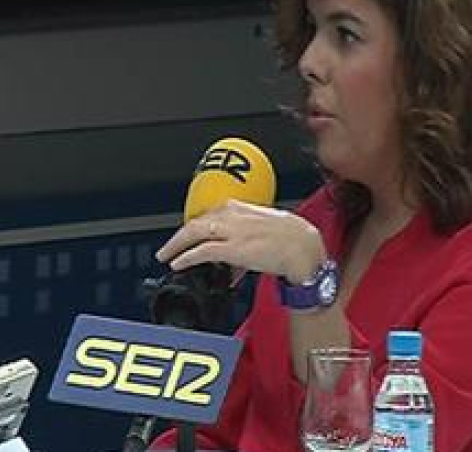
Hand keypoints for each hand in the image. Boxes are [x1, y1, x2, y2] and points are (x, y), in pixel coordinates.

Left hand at [155, 199, 327, 284]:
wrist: (305, 248)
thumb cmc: (293, 238)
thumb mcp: (265, 232)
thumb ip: (246, 243)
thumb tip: (234, 264)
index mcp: (242, 207)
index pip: (210, 214)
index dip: (197, 227)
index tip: (189, 238)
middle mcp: (233, 215)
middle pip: (196, 222)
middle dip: (179, 235)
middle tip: (168, 247)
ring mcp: (232, 232)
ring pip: (194, 232)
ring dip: (176, 245)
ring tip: (166, 255)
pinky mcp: (233, 249)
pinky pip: (202, 252)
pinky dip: (186, 257)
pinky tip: (178, 264)